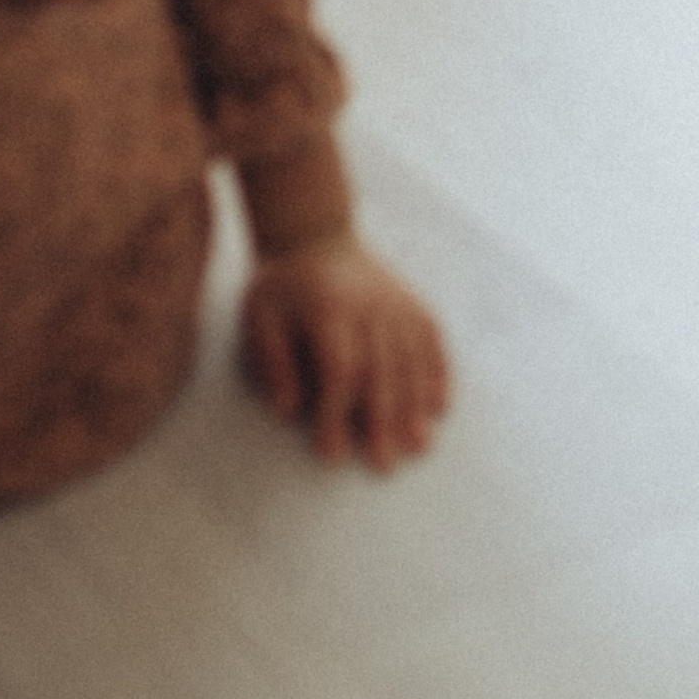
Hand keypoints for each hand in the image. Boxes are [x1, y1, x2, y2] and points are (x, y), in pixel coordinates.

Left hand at [240, 231, 450, 470]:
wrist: (315, 233)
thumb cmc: (283, 284)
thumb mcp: (260, 316)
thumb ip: (273, 361)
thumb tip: (288, 410)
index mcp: (330, 310)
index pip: (342, 369)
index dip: (338, 413)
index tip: (333, 454)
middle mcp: (371, 306)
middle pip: (382, 371)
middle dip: (383, 421)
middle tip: (384, 465)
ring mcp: (396, 302)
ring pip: (412, 359)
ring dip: (416, 405)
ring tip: (418, 445)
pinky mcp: (411, 302)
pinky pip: (431, 340)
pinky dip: (437, 373)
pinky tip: (439, 406)